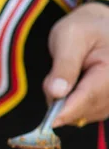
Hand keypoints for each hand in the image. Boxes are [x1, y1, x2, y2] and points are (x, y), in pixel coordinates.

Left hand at [43, 2, 108, 126]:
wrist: (97, 26)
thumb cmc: (83, 29)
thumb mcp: (69, 38)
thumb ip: (63, 65)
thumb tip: (56, 93)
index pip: (90, 95)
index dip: (68, 111)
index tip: (50, 122)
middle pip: (87, 108)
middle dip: (63, 103)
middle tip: (53, 80)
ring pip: (86, 114)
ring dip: (67, 105)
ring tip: (64, 77)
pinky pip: (88, 113)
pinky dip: (73, 106)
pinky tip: (70, 88)